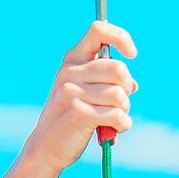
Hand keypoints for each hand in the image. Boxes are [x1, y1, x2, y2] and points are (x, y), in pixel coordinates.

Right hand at [20, 22, 138, 173]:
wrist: (46, 147)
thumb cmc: (70, 117)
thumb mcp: (84, 91)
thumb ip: (106, 81)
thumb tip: (132, 84)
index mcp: (72, 60)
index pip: (98, 30)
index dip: (121, 37)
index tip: (132, 54)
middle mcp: (70, 72)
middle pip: (119, 69)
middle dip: (127, 88)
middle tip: (119, 102)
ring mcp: (72, 92)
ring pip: (120, 95)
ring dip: (124, 110)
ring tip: (112, 118)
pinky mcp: (78, 114)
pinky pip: (117, 115)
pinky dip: (122, 125)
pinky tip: (113, 130)